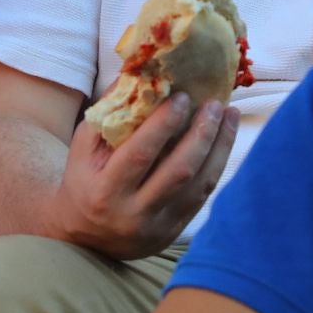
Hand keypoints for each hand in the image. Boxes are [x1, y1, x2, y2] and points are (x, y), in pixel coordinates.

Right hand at [49, 92, 239, 259]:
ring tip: (230, 116)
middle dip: (202, 134)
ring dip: (219, 148)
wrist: (86, 238)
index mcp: (106, 189)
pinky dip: (216, 166)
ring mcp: (158, 225)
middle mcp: (134, 212)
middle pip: (179, 171)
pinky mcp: (174, 232)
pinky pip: (203, 197)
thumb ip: (107, 114)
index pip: (140, 154)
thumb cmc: (84, 182)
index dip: (164, 124)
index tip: (182, 97)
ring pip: (198, 186)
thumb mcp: (82, 149)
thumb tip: (137, 75)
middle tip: (215, 104)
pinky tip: (223, 141)